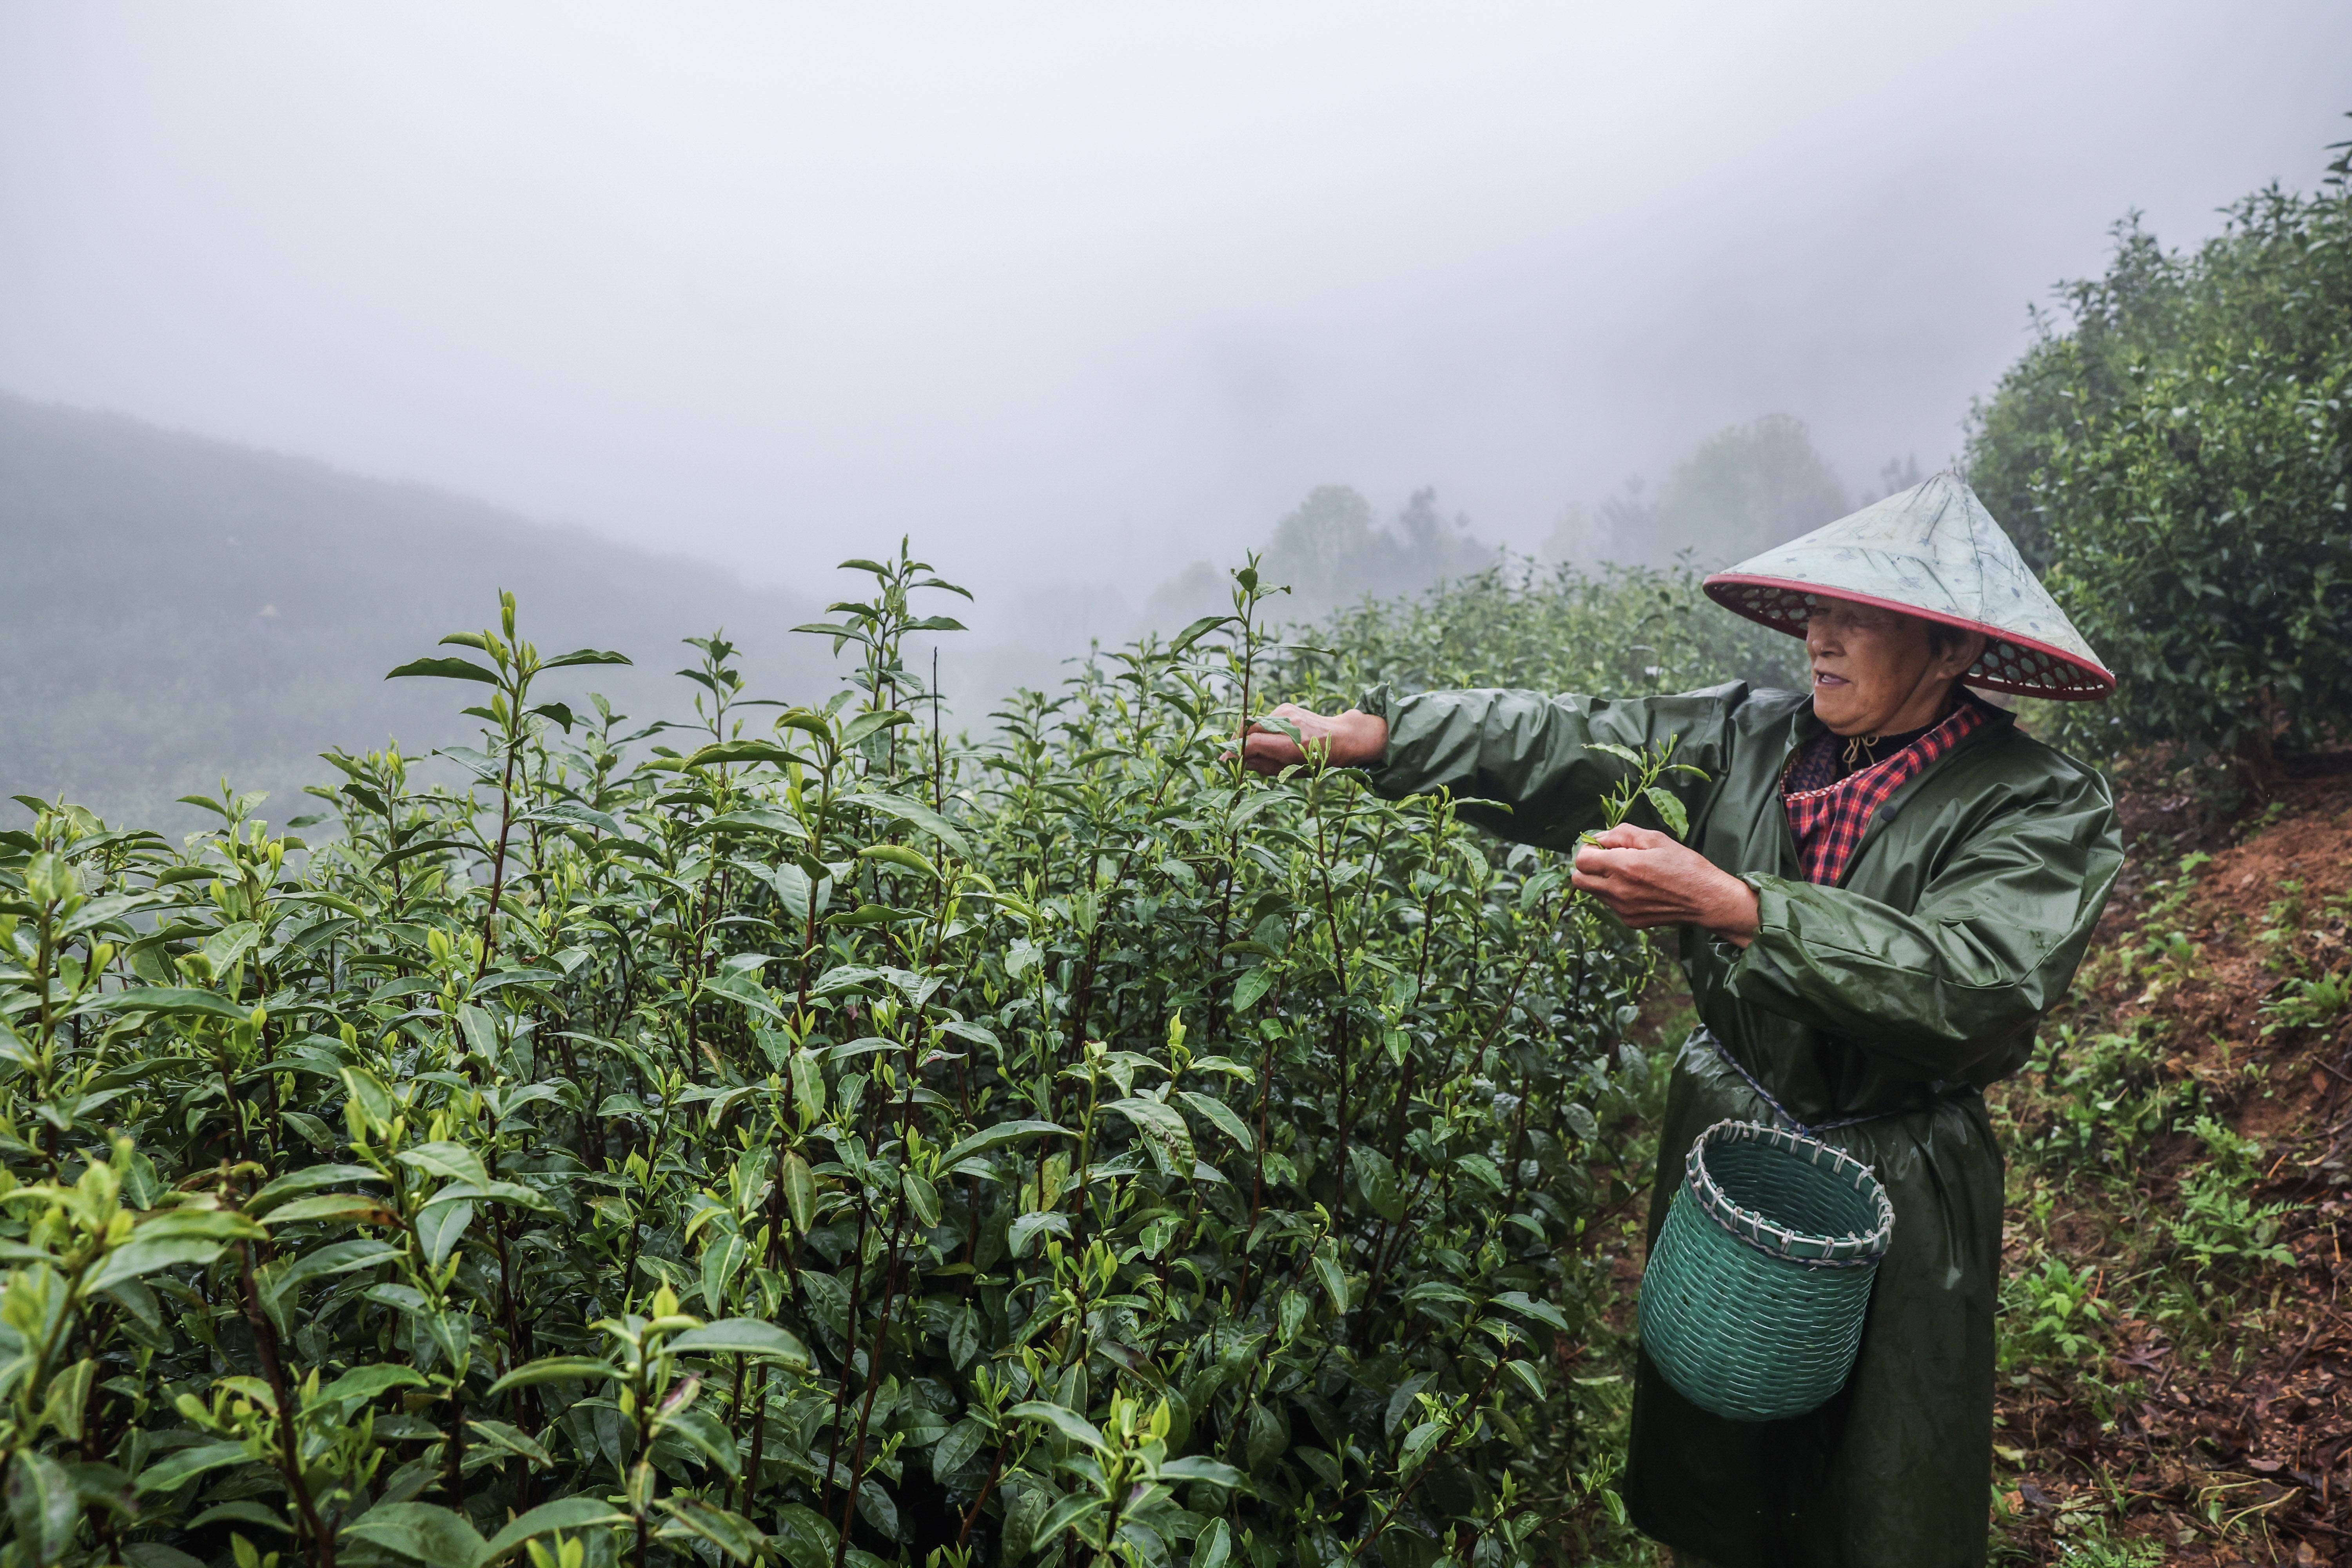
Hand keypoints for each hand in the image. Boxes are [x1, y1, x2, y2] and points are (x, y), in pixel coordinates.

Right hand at [1239, 705, 1388, 774]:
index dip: (1236, 751)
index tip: (1224, 759)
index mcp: (1290, 744)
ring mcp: (1286, 712)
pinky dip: (1260, 729)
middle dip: (1236, 741)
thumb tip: (1238, 762)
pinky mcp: (1286, 707)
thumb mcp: (1290, 771)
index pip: (1252, 743)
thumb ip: (1263, 766)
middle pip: (1248, 729)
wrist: (1340, 737)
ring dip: (1247, 735)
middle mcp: (1286, 724)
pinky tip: (1268, 740)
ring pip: (1254, 722)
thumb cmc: (1316, 760)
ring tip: (1250, 750)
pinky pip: (1264, 719)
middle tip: (1233, 755)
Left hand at [1570, 825, 1758, 945]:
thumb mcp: (1656, 839)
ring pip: (1593, 893)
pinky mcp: (1629, 921)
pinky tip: (1638, 888)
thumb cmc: (1685, 865)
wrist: (1707, 900)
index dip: (1588, 849)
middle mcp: (1618, 890)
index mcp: (1623, 867)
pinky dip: (1616, 894)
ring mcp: (1622, 909)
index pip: (1581, 859)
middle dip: (1588, 867)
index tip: (1601, 846)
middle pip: (1579, 879)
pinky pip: (1610, 905)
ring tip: (1628, 873)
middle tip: (1607, 859)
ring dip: (1601, 880)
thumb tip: (1600, 837)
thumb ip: (1622, 834)